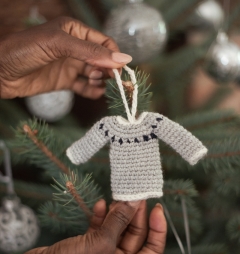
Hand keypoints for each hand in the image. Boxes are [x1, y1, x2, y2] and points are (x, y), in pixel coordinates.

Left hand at [0, 16, 131, 98]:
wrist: (0, 72)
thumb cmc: (25, 49)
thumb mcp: (59, 44)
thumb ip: (90, 51)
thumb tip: (121, 58)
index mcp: (74, 31)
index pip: (103, 42)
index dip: (114, 55)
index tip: (120, 69)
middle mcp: (75, 48)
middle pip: (101, 59)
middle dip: (109, 69)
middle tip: (113, 80)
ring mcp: (70, 65)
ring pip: (94, 73)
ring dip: (101, 80)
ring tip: (98, 83)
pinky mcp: (64, 81)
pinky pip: (84, 87)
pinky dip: (92, 91)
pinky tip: (97, 93)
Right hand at [0, 199, 166, 253]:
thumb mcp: (102, 243)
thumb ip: (119, 221)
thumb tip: (133, 202)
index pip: (153, 250)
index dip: (158, 229)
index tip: (157, 208)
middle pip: (134, 237)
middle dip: (135, 216)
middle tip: (136, 196)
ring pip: (117, 230)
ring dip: (118, 214)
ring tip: (120, 197)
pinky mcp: (88, 246)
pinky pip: (100, 229)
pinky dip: (101, 217)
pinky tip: (101, 204)